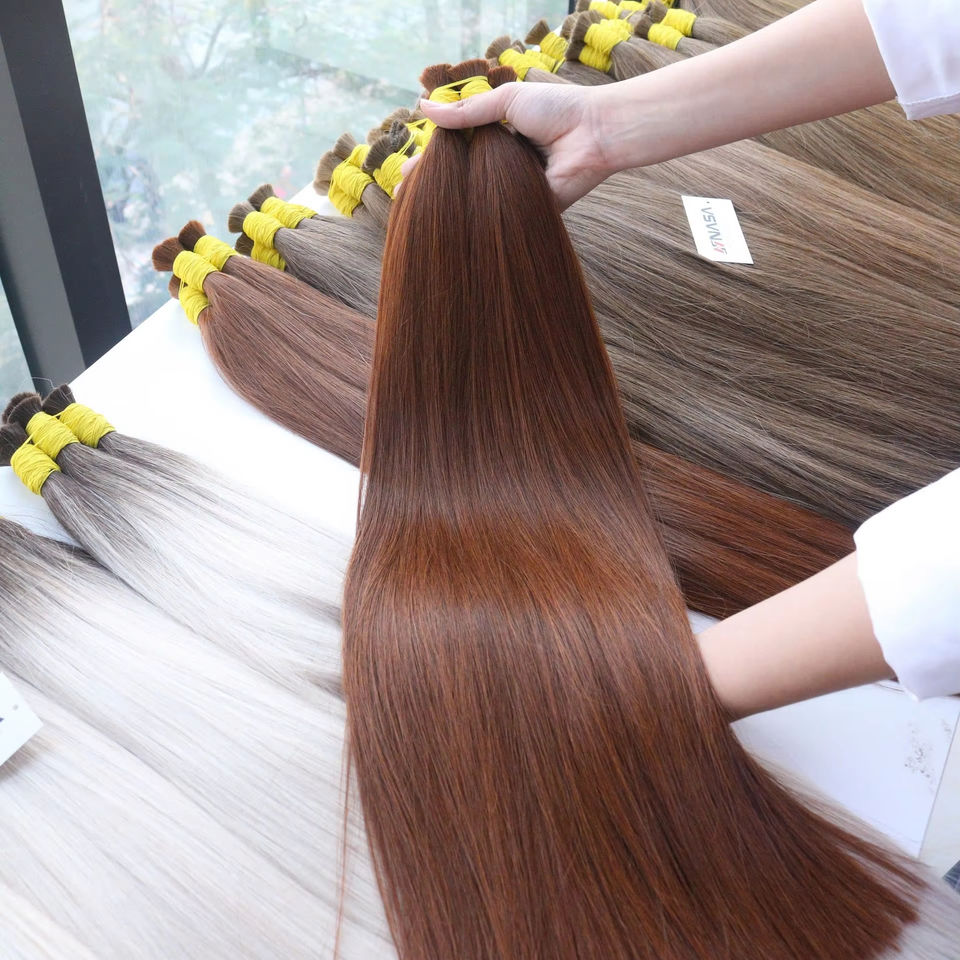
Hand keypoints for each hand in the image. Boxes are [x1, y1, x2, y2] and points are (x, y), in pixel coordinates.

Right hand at [399, 83, 615, 209]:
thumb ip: (467, 111)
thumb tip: (422, 106)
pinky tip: (451, 227)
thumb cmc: (557, 110)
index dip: (431, 162)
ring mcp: (512, 189)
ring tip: (419, 214)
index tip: (406, 173)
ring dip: (449, 207)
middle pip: (461, 179)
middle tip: (404, 197)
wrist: (595, 135)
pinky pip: (497, 217)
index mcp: (497, 138)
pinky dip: (476, 221)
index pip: (456, 151)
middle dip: (432, 189)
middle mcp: (501, 166)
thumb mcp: (507, 102)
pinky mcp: (526, 210)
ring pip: (474, 200)